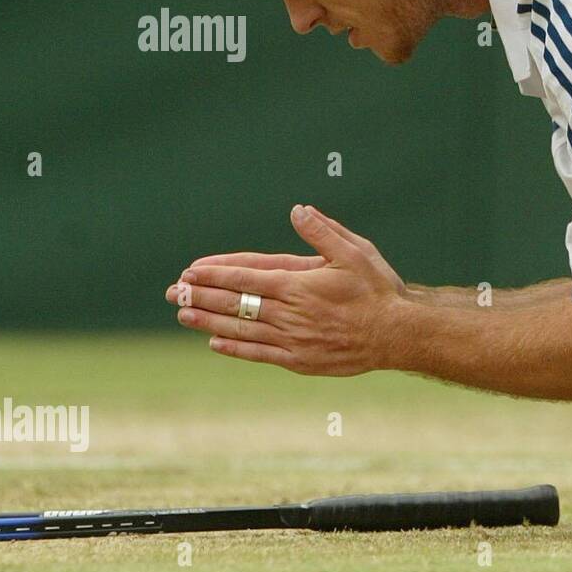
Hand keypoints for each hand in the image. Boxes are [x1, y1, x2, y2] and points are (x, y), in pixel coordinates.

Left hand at [165, 205, 407, 375]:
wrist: (397, 335)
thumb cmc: (379, 290)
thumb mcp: (356, 252)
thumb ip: (323, 232)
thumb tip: (297, 210)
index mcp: (298, 285)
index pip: (246, 277)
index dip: (215, 274)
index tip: (191, 270)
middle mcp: (290, 314)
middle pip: (236, 303)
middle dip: (202, 295)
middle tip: (174, 291)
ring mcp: (292, 340)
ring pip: (241, 329)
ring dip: (209, 321)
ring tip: (183, 314)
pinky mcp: (299, 361)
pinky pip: (258, 354)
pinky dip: (235, 348)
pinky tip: (215, 342)